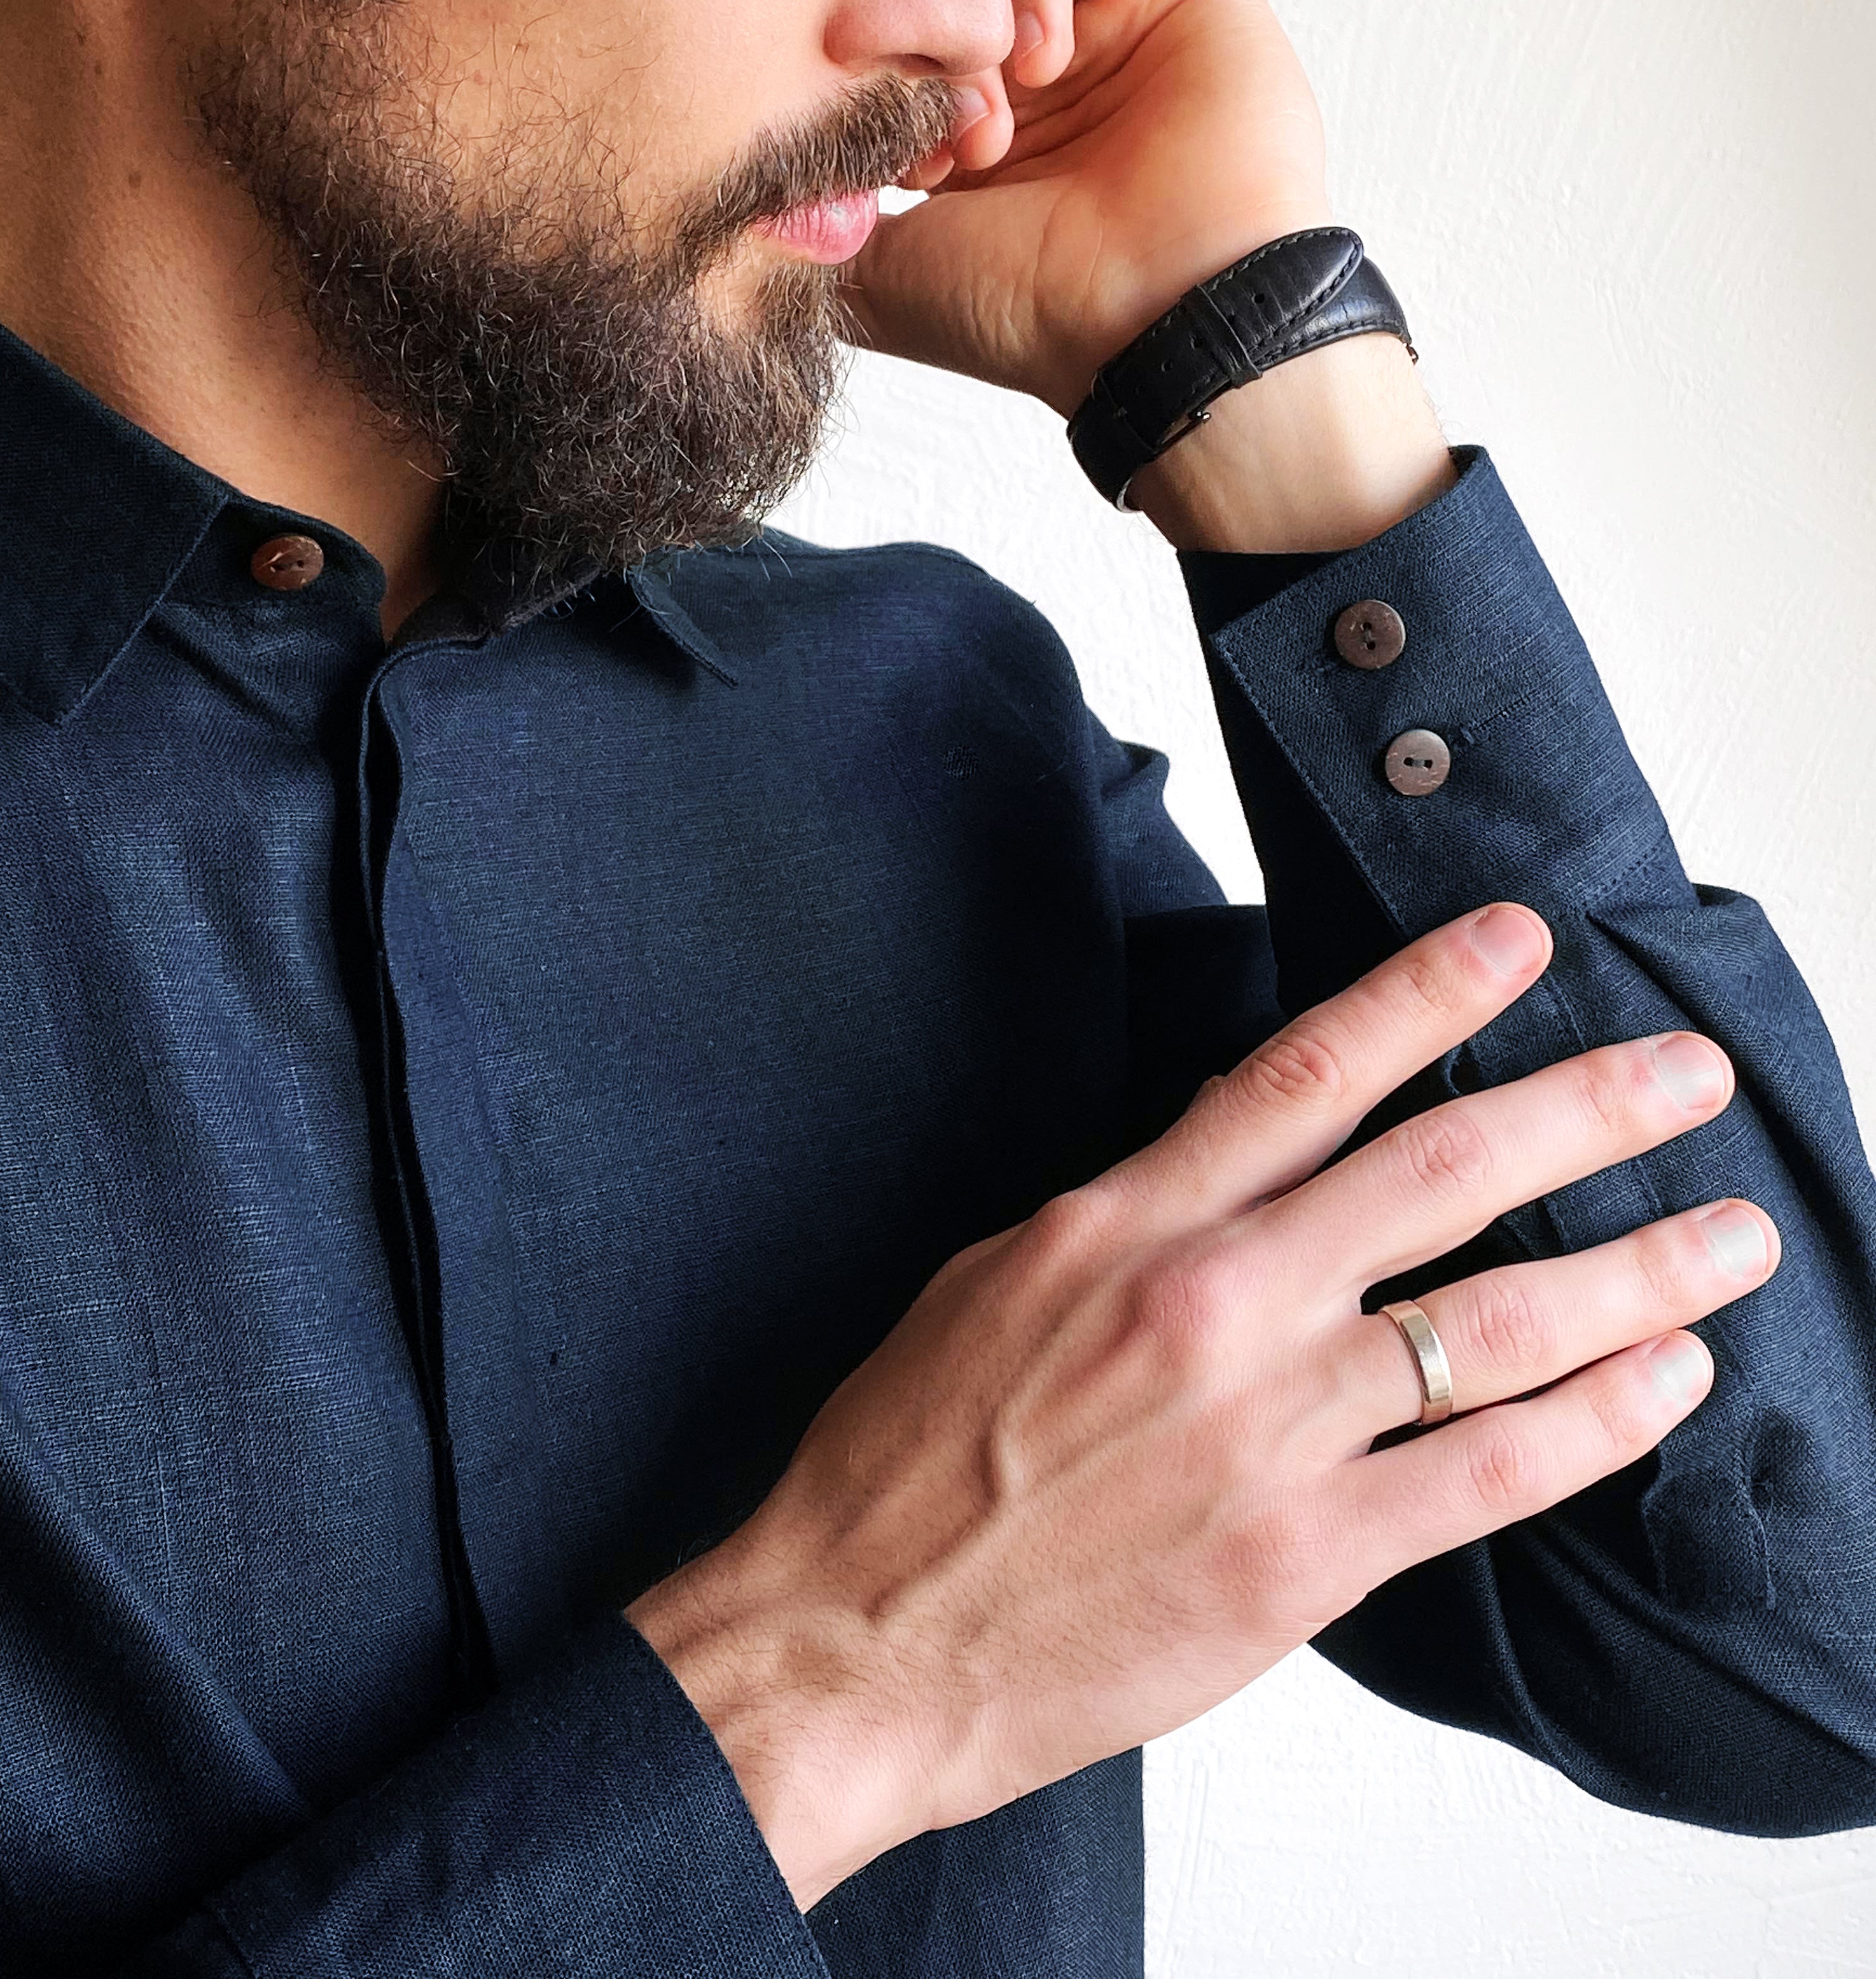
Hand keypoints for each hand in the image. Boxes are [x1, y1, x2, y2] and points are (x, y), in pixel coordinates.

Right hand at [627, 902, 1777, 1909]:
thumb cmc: (909, 1459)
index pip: (1309, 1072)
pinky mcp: (1300, 1558)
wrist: (855, 1641)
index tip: (1521, 943)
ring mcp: (1266, 1432)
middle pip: (1441, 1174)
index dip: (1428, 994)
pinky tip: (1667, 1382)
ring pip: (1494, 1323)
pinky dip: (1594, 1423)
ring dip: (1634, 1271)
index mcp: (1125, 1221)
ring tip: (1729, 1236)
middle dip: (1585, 1108)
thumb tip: (1238, 1156)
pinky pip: (1486, 1476)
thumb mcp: (1000, 1276)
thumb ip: (1134, 1212)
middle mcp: (1213, 1304)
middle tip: (1691, 1072)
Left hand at [840, 0, 1456, 551]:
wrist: (1168, 324)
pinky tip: (1044, 60)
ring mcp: (1113, 30)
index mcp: (985, 145)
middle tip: (933, 138)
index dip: (871, 82)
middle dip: (921, 51)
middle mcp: (1049, 84)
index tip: (874, 155)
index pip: (897, 50)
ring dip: (978, 19)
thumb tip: (735, 196)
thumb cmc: (1039, 315)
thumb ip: (816, 229)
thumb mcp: (887, 278)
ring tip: (995, 110)